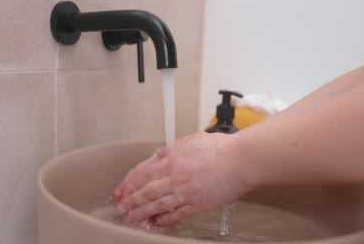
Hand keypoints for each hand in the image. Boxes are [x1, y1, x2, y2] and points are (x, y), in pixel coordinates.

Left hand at [112, 132, 251, 225]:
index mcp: (171, 159)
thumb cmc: (221, 148)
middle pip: (146, 191)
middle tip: (121, 207)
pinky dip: (165, 220)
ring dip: (142, 212)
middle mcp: (175, 177)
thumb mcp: (191, 141)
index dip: (129, 183)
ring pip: (157, 204)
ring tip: (132, 217)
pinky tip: (156, 223)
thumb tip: (158, 154)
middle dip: (131, 200)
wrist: (242, 160)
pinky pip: (176, 214)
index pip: (143, 173)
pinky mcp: (198, 204)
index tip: (121, 190)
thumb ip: (172, 148)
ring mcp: (185, 192)